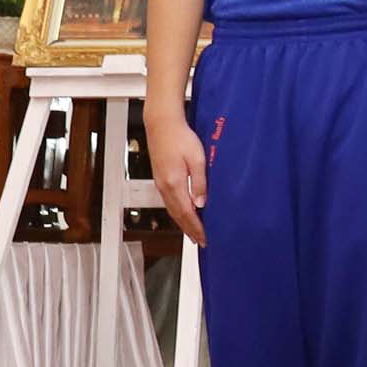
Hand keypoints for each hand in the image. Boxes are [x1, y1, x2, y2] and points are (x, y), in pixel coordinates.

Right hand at [148, 101, 207, 246]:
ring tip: (193, 233)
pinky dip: (177, 212)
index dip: (196, 227)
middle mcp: (165, 186)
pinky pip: (169, 202)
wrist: (162, 124)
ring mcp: (160, 183)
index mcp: (174, 183)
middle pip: (178, 215)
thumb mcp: (197, 159)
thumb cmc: (181, 137)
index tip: (205, 238)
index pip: (187, 213)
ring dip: (183, 223)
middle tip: (201, 242)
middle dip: (190, 230)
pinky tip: (183, 214)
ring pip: (172, 210)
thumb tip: (201, 204)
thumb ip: (200, 182)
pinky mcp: (160, 178)